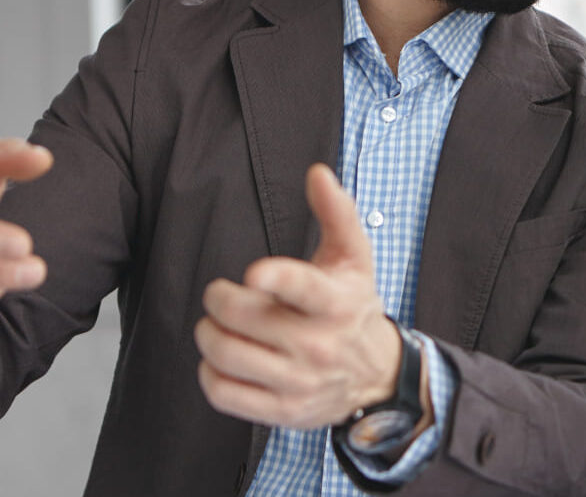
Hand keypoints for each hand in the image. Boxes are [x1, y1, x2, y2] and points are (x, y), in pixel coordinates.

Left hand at [195, 164, 405, 429]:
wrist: (377, 375)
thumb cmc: (353, 307)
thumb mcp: (354, 258)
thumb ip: (336, 212)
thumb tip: (317, 172)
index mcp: (337, 303)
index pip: (306, 290)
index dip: (278, 280)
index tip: (255, 274)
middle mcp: (320, 346)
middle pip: (246, 319)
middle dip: (219, 299)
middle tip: (220, 294)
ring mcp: (300, 382)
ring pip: (227, 355)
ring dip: (208, 334)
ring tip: (216, 324)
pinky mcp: (283, 412)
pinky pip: (224, 393)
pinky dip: (209, 372)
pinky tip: (220, 359)